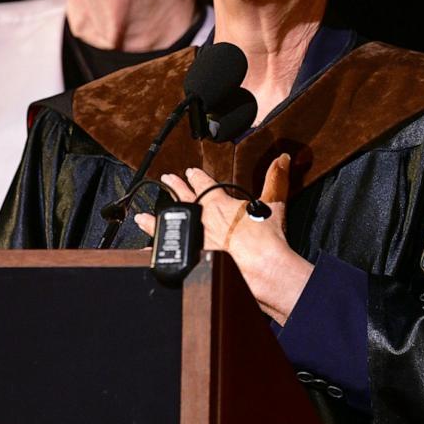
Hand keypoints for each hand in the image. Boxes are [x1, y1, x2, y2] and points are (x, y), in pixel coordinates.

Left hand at [134, 154, 311, 323]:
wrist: (259, 265)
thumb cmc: (265, 238)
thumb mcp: (273, 204)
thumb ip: (275, 179)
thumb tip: (282, 158)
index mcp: (219, 203)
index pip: (205, 185)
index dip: (197, 177)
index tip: (190, 172)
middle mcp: (202, 218)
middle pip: (183, 199)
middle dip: (174, 188)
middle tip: (165, 180)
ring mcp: (193, 238)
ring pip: (169, 224)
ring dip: (154, 219)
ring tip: (141, 216)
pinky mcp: (190, 256)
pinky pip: (167, 252)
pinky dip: (155, 252)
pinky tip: (145, 252)